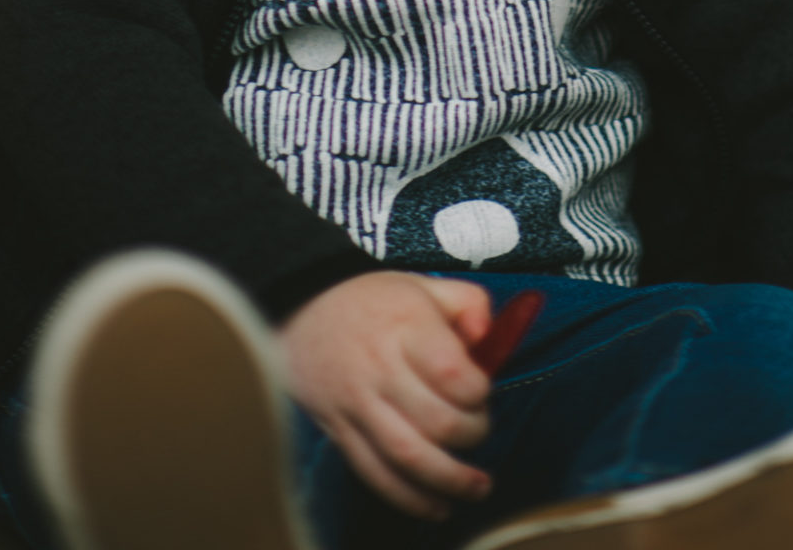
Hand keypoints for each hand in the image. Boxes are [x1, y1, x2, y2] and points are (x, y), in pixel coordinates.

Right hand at [278, 271, 494, 519]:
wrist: (303, 307)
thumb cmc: (373, 301)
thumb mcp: (422, 285)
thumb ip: (468, 303)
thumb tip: (489, 337)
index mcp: (405, 325)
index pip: (452, 372)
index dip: (479, 391)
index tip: (481, 389)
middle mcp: (380, 366)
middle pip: (437, 421)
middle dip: (472, 433)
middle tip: (478, 426)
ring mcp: (357, 402)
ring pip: (408, 456)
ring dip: (450, 479)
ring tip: (478, 486)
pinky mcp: (339, 430)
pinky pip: (375, 474)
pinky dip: (410, 498)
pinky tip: (438, 506)